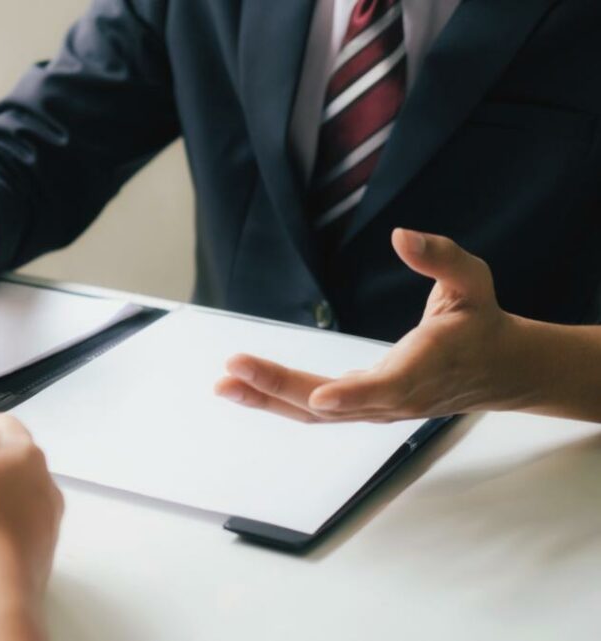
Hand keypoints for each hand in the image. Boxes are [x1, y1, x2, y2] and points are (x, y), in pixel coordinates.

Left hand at [214, 228, 531, 422]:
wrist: (498, 370)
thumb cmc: (480, 321)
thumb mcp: (473, 280)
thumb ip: (442, 258)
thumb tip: (402, 236)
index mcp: (427, 367)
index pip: (389, 388)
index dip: (356, 394)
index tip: (321, 398)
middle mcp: (397, 398)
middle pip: (332, 404)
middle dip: (279, 387)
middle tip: (233, 369)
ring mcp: (376, 409)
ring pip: (315, 413)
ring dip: (266, 399)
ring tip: (222, 384)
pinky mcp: (363, 408)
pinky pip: (314, 410)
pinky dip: (276, 400)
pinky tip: (241, 387)